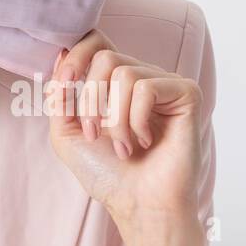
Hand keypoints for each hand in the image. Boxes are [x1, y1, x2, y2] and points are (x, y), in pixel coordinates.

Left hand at [45, 31, 203, 227]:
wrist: (138, 204)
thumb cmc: (108, 175)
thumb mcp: (67, 135)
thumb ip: (60, 98)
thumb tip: (61, 55)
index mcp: (116, 84)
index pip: (97, 42)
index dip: (77, 56)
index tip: (65, 84)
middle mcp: (143, 78)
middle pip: (105, 56)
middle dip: (90, 100)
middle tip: (94, 134)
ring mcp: (166, 85)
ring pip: (124, 73)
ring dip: (114, 118)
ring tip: (123, 147)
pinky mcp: (186, 94)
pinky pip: (147, 87)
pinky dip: (136, 120)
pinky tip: (146, 141)